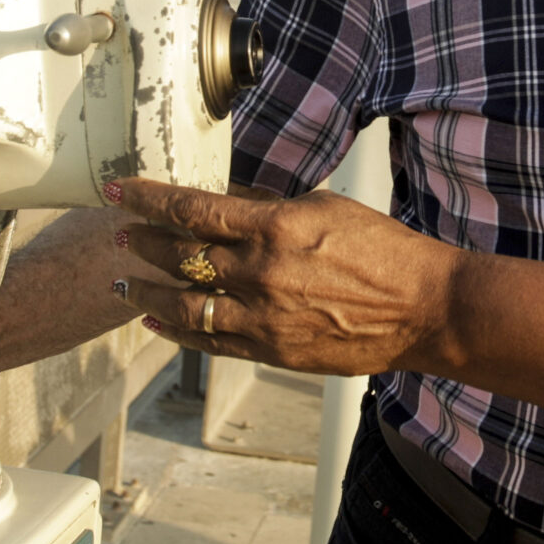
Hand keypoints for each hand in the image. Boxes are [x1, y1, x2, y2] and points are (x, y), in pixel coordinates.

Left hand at [110, 179, 459, 375]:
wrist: (424, 309)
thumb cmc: (384, 252)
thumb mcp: (325, 208)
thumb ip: (271, 209)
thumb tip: (231, 206)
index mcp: (276, 227)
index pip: (194, 209)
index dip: (150, 199)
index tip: (121, 192)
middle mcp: (262, 273)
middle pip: (180, 255)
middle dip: (142, 242)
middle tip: (119, 233)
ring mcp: (263, 317)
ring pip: (184, 305)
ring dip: (146, 291)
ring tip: (122, 280)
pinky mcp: (271, 351)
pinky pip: (210, 342)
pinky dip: (177, 331)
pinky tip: (156, 321)